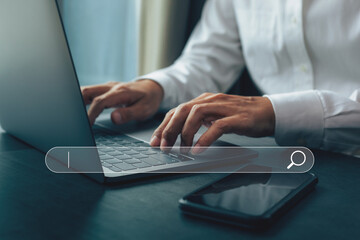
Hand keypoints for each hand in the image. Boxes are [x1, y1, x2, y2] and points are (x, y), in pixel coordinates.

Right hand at [81, 80, 163, 124]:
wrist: (153, 88)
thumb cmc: (149, 100)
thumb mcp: (144, 110)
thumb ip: (129, 114)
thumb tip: (114, 118)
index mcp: (120, 92)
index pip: (99, 101)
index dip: (91, 114)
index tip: (87, 125)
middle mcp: (111, 87)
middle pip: (87, 91)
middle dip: (77, 104)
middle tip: (74, 120)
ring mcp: (107, 87)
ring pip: (86, 90)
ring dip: (77, 101)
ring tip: (73, 115)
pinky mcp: (105, 89)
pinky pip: (90, 92)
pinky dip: (81, 100)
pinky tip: (77, 110)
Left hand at [150, 93, 274, 153]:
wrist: (268, 112)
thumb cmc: (241, 116)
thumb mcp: (215, 116)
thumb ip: (200, 120)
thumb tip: (180, 134)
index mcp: (204, 100)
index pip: (177, 110)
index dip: (164, 126)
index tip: (155, 141)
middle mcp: (211, 100)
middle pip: (182, 110)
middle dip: (169, 130)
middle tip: (163, 147)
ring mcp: (223, 108)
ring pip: (196, 115)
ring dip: (184, 133)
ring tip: (181, 150)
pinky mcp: (236, 118)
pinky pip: (217, 127)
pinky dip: (204, 139)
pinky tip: (198, 150)